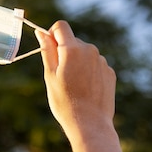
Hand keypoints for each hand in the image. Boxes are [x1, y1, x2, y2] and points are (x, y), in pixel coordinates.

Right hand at [35, 20, 116, 141]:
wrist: (90, 124)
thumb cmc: (64, 101)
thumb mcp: (50, 75)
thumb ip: (46, 50)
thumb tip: (41, 33)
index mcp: (73, 49)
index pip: (61, 26)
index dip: (52, 34)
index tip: (48, 48)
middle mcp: (90, 50)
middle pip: (72, 41)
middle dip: (64, 51)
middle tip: (59, 75)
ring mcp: (102, 61)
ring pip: (84, 53)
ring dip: (76, 62)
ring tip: (73, 85)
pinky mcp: (110, 72)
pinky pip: (94, 64)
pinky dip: (88, 71)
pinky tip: (85, 89)